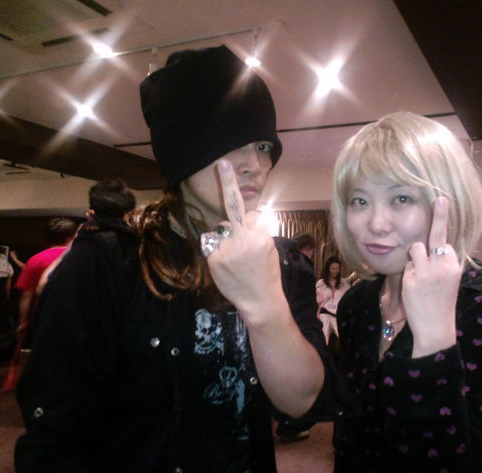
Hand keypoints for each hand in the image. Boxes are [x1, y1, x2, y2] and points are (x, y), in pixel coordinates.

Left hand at [205, 160, 283, 322]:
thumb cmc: (267, 273)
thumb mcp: (270, 247)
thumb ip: (258, 229)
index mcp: (261, 234)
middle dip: (231, 206)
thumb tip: (247, 215)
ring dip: (225, 238)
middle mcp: (243, 238)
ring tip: (236, 259)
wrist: (260, 301)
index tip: (222, 164)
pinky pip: (211, 243)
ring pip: (220, 229)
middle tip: (222, 166)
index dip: (251, 218)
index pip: (251, 212)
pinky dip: (217, 250)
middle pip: (233, 212)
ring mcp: (227, 249)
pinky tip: (227, 265)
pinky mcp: (213, 258)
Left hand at [401, 196, 460, 357]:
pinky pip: (406, 265)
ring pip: (415, 248)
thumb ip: (445, 261)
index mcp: (454, 265)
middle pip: (435, 236)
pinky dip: (409, 273)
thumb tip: (440, 244)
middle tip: (440, 198)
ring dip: (415, 258)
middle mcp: (442, 265)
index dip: (440, 229)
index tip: (441, 201)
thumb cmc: (442, 301)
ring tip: (421, 277)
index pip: (444, 240)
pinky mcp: (411, 278)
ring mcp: (426, 271)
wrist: (435, 327)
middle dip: (439, 215)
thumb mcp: (450, 279)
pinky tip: (415, 288)